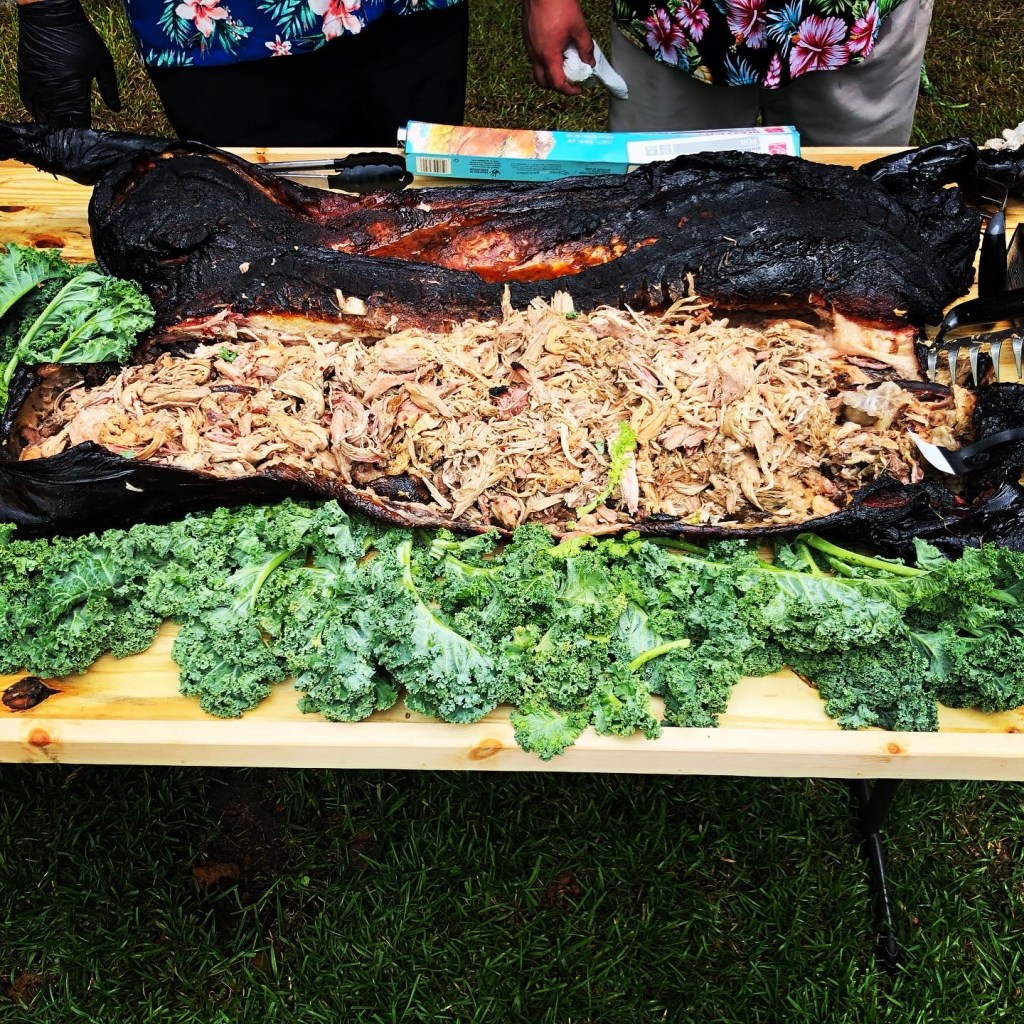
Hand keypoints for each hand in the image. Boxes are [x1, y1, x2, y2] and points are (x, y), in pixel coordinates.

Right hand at [17, 0, 121, 128]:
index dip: (86, 134)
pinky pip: (30, 106)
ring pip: (45, 119)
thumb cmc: (80, 38)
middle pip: (62, 126)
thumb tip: (117, 110)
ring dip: (54, 125)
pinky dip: (38, 113)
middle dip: (70, 133)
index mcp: (76, 93)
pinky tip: (47, 116)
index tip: (92, 137)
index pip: (81, 125)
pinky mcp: (26, 80)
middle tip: (78, 136)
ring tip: (64, 129)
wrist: (49, 16)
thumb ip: (110, 89)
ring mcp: (39, 88)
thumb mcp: (103, 63)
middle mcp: (55, 95)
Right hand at [521, 0, 594, 95]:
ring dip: (550, 72)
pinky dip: (545, 60)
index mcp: (548, 55)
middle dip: (556, 86)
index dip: (569, 90)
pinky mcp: (527, 38)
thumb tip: (590, 62)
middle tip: (569, 81)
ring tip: (564, 64)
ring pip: (538, 69)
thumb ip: (585, 48)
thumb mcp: (579, 27)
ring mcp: (529, 46)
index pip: (557, 83)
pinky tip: (556, 49)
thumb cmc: (559, 4)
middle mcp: (536, 54)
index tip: (578, 89)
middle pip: (543, 82)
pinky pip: (535, 56)